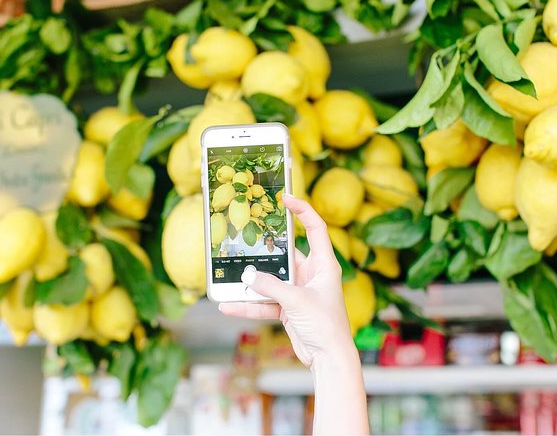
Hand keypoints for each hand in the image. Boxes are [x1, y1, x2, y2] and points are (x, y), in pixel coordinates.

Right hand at [219, 194, 354, 368]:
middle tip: (246, 236)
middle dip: (265, 250)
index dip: (303, 211)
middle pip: (286, 254)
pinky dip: (249, 305)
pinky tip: (228, 306)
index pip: (315, 228)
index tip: (286, 198)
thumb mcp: (297, 301)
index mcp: (323, 265)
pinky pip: (265, 302)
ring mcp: (299, 292)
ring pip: (271, 280)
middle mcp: (312, 275)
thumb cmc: (325, 325)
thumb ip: (271, 286)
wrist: (329, 359)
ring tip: (229, 275)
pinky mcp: (289, 309)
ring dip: (252, 282)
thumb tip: (248, 275)